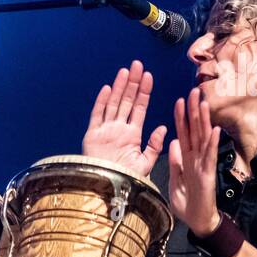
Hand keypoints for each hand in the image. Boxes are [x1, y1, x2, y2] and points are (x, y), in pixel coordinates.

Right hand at [81, 60, 166, 174]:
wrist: (108, 190)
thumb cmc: (126, 179)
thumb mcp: (145, 163)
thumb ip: (154, 145)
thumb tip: (163, 128)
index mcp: (132, 134)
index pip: (140, 108)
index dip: (144, 92)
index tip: (149, 77)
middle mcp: (118, 129)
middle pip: (127, 101)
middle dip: (133, 83)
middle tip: (138, 65)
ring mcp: (105, 130)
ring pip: (113, 103)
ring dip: (120, 87)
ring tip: (126, 71)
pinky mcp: (92, 135)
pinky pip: (97, 115)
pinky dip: (102, 102)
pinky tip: (108, 89)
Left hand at [169, 87, 220, 236]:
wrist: (197, 221)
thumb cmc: (187, 202)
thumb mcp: (175, 179)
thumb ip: (175, 161)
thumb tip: (173, 142)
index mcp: (186, 159)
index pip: (183, 133)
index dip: (181, 117)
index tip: (180, 100)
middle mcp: (196, 158)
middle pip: (194, 130)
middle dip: (193, 111)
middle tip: (194, 91)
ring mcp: (203, 165)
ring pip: (203, 139)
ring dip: (204, 121)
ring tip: (204, 103)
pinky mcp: (207, 175)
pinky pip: (209, 157)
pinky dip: (211, 143)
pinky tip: (214, 129)